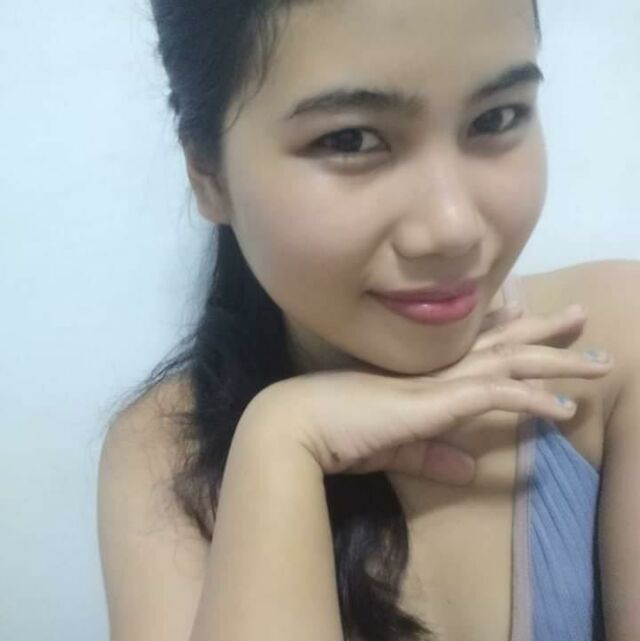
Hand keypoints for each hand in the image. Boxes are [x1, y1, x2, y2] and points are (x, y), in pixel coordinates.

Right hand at [244, 303, 612, 484]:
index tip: (533, 318)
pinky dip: (531, 401)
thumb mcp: (391, 448)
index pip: (473, 347)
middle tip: (578, 317)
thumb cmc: (331, 434)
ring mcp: (434, 381)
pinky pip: (494, 397)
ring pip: (508, 363)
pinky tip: (563, 408)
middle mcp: (432, 368)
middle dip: (543, 330)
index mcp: (420, 373)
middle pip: (500, 344)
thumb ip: (429, 454)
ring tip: (597, 360)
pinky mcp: (433, 401)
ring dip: (555, 361)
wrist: (293, 424)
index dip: (507, 331)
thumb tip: (468, 468)